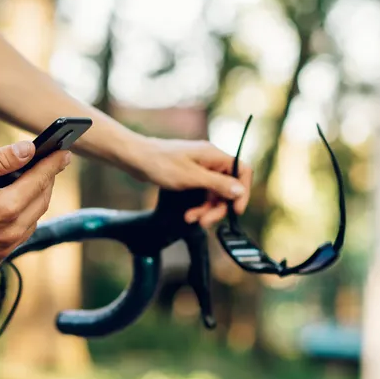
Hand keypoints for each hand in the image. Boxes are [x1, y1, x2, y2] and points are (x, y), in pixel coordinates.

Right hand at [0, 140, 72, 270]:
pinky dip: (19, 222)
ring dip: (34, 202)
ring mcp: (1, 249)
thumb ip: (0, 159)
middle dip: (46, 181)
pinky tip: (12, 211)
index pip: (40, 180)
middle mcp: (9, 232)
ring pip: (30, 222)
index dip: (53, 163)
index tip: (64, 153)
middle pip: (41, 202)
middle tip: (49, 166)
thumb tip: (27, 149)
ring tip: (32, 186)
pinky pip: (15, 239)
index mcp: (6, 208)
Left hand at [125, 136, 252, 226]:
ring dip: (205, 209)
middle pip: (227, 187)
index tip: (236, 210)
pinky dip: (197, 205)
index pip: (242, 171)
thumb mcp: (191, 178)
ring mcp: (200, 168)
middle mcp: (210, 161)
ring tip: (191, 220)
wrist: (136, 158)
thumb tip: (240, 190)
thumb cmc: (161, 163)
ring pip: (213, 193)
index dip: (243, 191)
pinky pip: (201, 193)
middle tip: (205, 222)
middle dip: (218, 207)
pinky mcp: (189, 176)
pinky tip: (188, 215)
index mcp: (215, 156)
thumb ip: (218, 184)